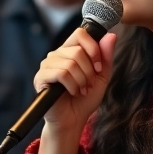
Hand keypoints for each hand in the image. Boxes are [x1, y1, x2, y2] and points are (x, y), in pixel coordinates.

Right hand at [36, 29, 115, 153]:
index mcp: (70, 50)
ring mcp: (47, 65)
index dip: (93, 48)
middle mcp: (57, 54)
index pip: (81, 33)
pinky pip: (61, 73)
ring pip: (71, 62)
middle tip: (88, 84)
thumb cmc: (85, 98)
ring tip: (81, 90)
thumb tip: (111, 35)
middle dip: (89, 71)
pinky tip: (72, 92)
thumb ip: (106, 56)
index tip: (98, 66)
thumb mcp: (102, 76)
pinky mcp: (41, 77)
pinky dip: (72, 85)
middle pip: (78, 50)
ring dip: (81, 80)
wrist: (74, 120)